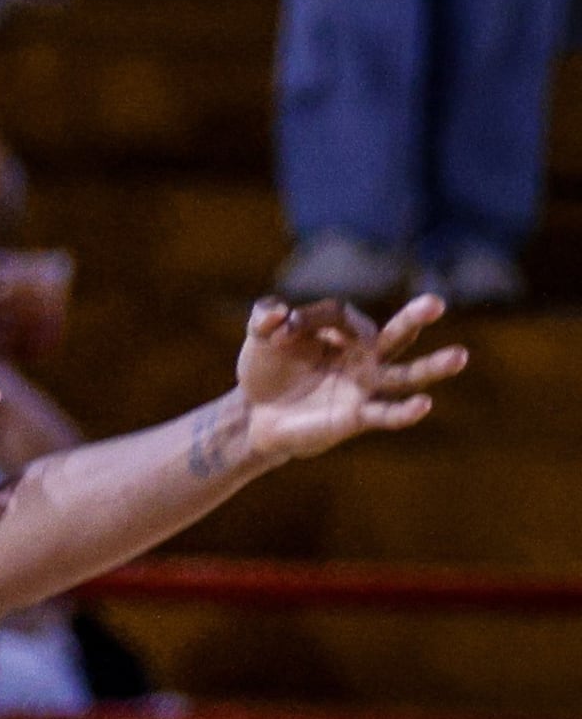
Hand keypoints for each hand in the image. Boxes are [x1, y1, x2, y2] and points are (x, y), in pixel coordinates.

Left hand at [235, 296, 465, 465]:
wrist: (256, 414)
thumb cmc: (266, 370)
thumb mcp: (259, 338)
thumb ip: (263, 318)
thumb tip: (278, 313)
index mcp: (342, 329)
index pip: (339, 315)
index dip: (306, 320)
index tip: (278, 334)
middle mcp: (363, 355)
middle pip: (394, 334)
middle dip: (414, 318)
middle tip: (436, 302)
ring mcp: (364, 385)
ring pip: (404, 374)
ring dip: (432, 367)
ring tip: (461, 356)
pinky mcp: (358, 416)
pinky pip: (386, 413)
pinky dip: (404, 411)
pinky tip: (423, 405)